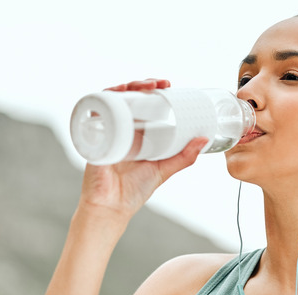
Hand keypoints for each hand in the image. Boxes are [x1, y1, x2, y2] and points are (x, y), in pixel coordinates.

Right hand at [79, 78, 205, 218]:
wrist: (112, 207)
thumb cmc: (134, 191)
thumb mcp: (164, 169)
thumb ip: (184, 157)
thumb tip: (204, 139)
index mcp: (136, 134)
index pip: (142, 104)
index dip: (152, 90)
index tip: (167, 84)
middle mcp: (121, 129)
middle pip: (127, 97)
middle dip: (141, 84)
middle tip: (159, 83)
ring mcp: (107, 131)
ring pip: (111, 100)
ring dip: (124, 87)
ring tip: (141, 86)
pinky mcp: (94, 137)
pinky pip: (94, 113)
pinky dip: (101, 100)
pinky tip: (114, 94)